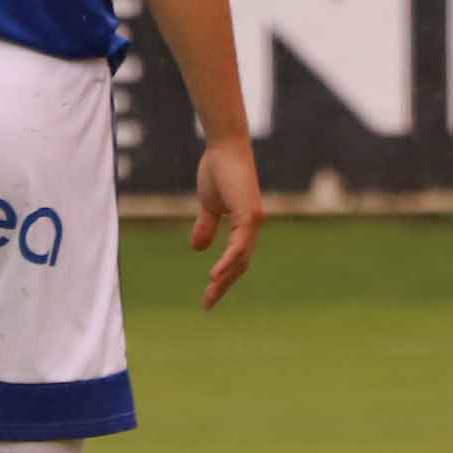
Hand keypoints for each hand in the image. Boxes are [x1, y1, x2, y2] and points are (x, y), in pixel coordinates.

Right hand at [186, 137, 263, 308]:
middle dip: (224, 285)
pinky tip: (215, 275)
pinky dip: (228, 261)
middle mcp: (253, 225)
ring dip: (225, 278)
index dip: (224, 278)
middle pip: (241, 264)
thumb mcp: (209, 205)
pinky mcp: (249, 213)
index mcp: (245, 225)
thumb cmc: (218, 170)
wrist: (224, 148)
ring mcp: (254, 220)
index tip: (208, 296)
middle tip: (207, 304)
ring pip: (242, 258)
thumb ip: (207, 226)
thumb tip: (198, 249)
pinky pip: (240, 244)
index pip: (237, 259)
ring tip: (211, 295)